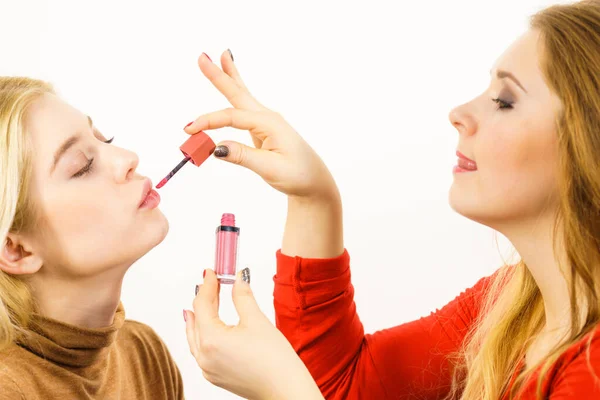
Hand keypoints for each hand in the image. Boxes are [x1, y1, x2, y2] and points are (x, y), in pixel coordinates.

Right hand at [184, 51, 338, 202]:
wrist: (313, 181)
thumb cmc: (297, 174)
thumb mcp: (270, 168)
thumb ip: (242, 156)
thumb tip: (216, 148)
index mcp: (270, 124)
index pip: (232, 117)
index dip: (208, 122)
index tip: (189, 132)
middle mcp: (267, 117)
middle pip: (238, 93)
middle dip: (219, 75)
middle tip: (202, 57)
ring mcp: (265, 121)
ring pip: (242, 95)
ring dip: (229, 76)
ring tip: (222, 56)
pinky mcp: (262, 128)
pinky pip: (242, 108)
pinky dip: (235, 91)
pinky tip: (232, 81)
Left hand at [184, 268, 323, 399]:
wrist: (285, 390)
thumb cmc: (275, 361)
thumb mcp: (257, 320)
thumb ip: (242, 296)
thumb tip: (238, 278)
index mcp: (211, 340)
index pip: (203, 304)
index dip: (208, 285)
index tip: (212, 272)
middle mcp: (204, 356)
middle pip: (197, 319)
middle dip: (203, 298)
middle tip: (210, 281)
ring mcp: (208, 369)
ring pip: (195, 336)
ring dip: (199, 317)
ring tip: (201, 301)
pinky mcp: (216, 376)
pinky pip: (201, 350)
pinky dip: (203, 334)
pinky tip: (208, 328)